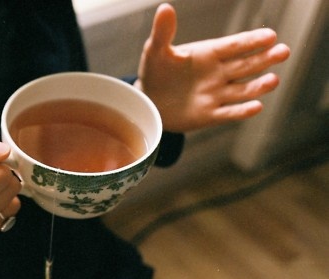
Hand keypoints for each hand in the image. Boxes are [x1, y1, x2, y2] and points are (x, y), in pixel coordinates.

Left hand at [136, 4, 289, 131]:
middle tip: (283, 51)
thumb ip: (163, 33)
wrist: (149, 101)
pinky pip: (228, 113)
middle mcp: (217, 74)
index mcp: (208, 54)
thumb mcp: (155, 51)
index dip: (251, 41)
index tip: (270, 35)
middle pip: (245, 66)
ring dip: (258, 86)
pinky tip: (256, 107)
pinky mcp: (209, 115)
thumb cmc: (155, 72)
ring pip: (242, 90)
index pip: (234, 46)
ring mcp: (215, 95)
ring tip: (274, 80)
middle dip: (264, 59)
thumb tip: (164, 8)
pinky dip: (241, 111)